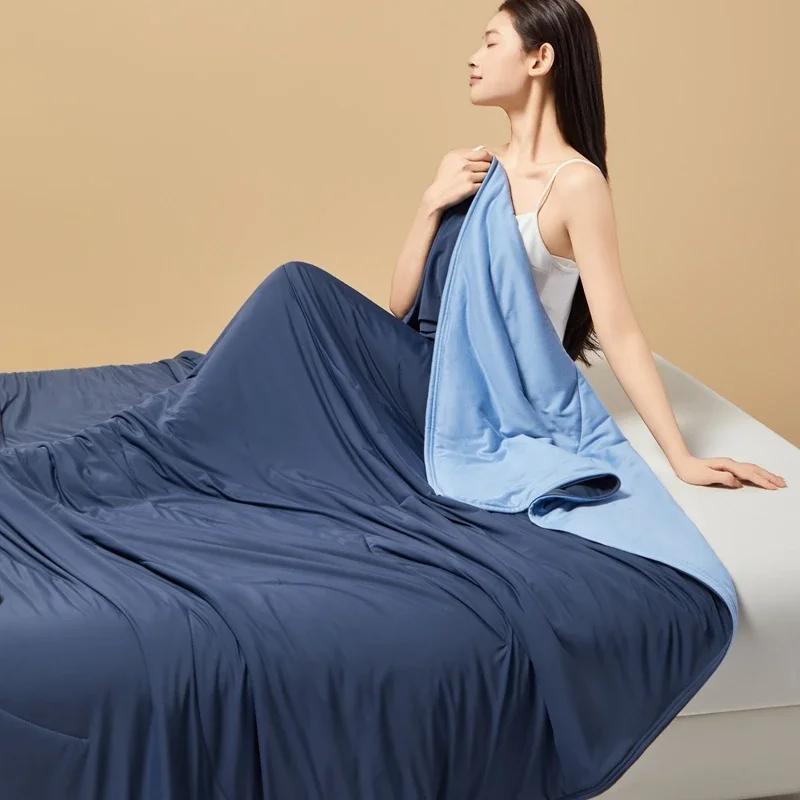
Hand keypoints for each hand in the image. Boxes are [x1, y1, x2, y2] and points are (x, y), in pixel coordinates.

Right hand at [424, 145, 493, 211]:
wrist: (437, 196)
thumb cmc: (444, 179)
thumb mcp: (449, 161)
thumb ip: (464, 155)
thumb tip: (482, 149)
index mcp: (458, 155)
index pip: (483, 153)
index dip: (488, 159)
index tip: (488, 163)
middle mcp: (462, 164)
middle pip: (487, 164)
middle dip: (486, 169)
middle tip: (482, 174)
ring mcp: (466, 176)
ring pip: (487, 174)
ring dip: (485, 179)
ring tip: (477, 181)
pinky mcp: (469, 187)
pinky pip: (484, 184)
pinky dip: (482, 186)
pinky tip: (476, 188)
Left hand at [673, 455, 787, 489]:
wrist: (682, 463)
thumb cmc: (691, 472)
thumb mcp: (705, 477)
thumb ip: (722, 478)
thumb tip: (737, 482)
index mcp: (727, 466)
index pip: (748, 474)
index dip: (762, 481)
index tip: (774, 487)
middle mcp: (731, 464)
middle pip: (755, 470)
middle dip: (770, 477)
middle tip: (783, 484)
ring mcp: (730, 465)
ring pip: (753, 469)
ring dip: (766, 475)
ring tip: (778, 481)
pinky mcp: (728, 469)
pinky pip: (747, 471)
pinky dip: (757, 474)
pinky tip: (760, 478)